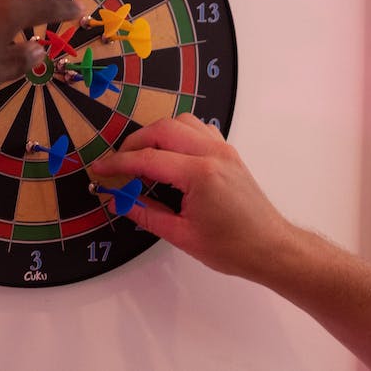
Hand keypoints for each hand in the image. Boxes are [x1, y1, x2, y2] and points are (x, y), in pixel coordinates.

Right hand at [90, 114, 293, 279]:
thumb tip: (118, 200)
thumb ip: (146, 213)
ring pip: (182, 122)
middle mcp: (213, 153)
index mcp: (200, 174)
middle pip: (163, 129)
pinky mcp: (229, 152)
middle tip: (118, 163)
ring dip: (157, 134)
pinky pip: (198, 129)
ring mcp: (223, 149)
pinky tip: (171, 156)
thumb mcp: (182, 235)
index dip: (118, 163)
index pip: (148, 159)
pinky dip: (179, 135)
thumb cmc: (232, 248)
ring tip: (143, 158)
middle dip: (135, 142)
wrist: (271, 248)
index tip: (100, 168)